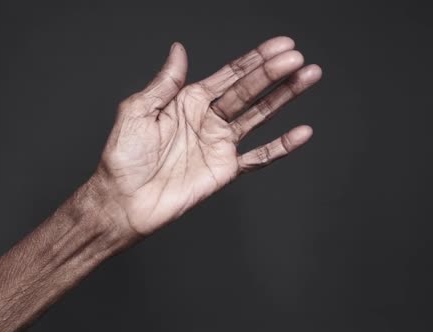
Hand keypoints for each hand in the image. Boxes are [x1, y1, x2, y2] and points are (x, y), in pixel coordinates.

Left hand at [94, 37, 321, 234]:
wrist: (125, 201)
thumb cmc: (124, 157)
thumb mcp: (138, 110)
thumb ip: (165, 82)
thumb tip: (179, 49)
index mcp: (191, 101)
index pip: (231, 74)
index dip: (257, 59)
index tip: (283, 46)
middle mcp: (210, 118)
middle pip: (250, 91)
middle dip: (275, 74)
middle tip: (299, 61)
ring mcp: (221, 143)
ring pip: (261, 116)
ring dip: (285, 98)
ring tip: (308, 79)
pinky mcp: (227, 169)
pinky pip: (259, 156)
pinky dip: (282, 146)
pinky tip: (302, 133)